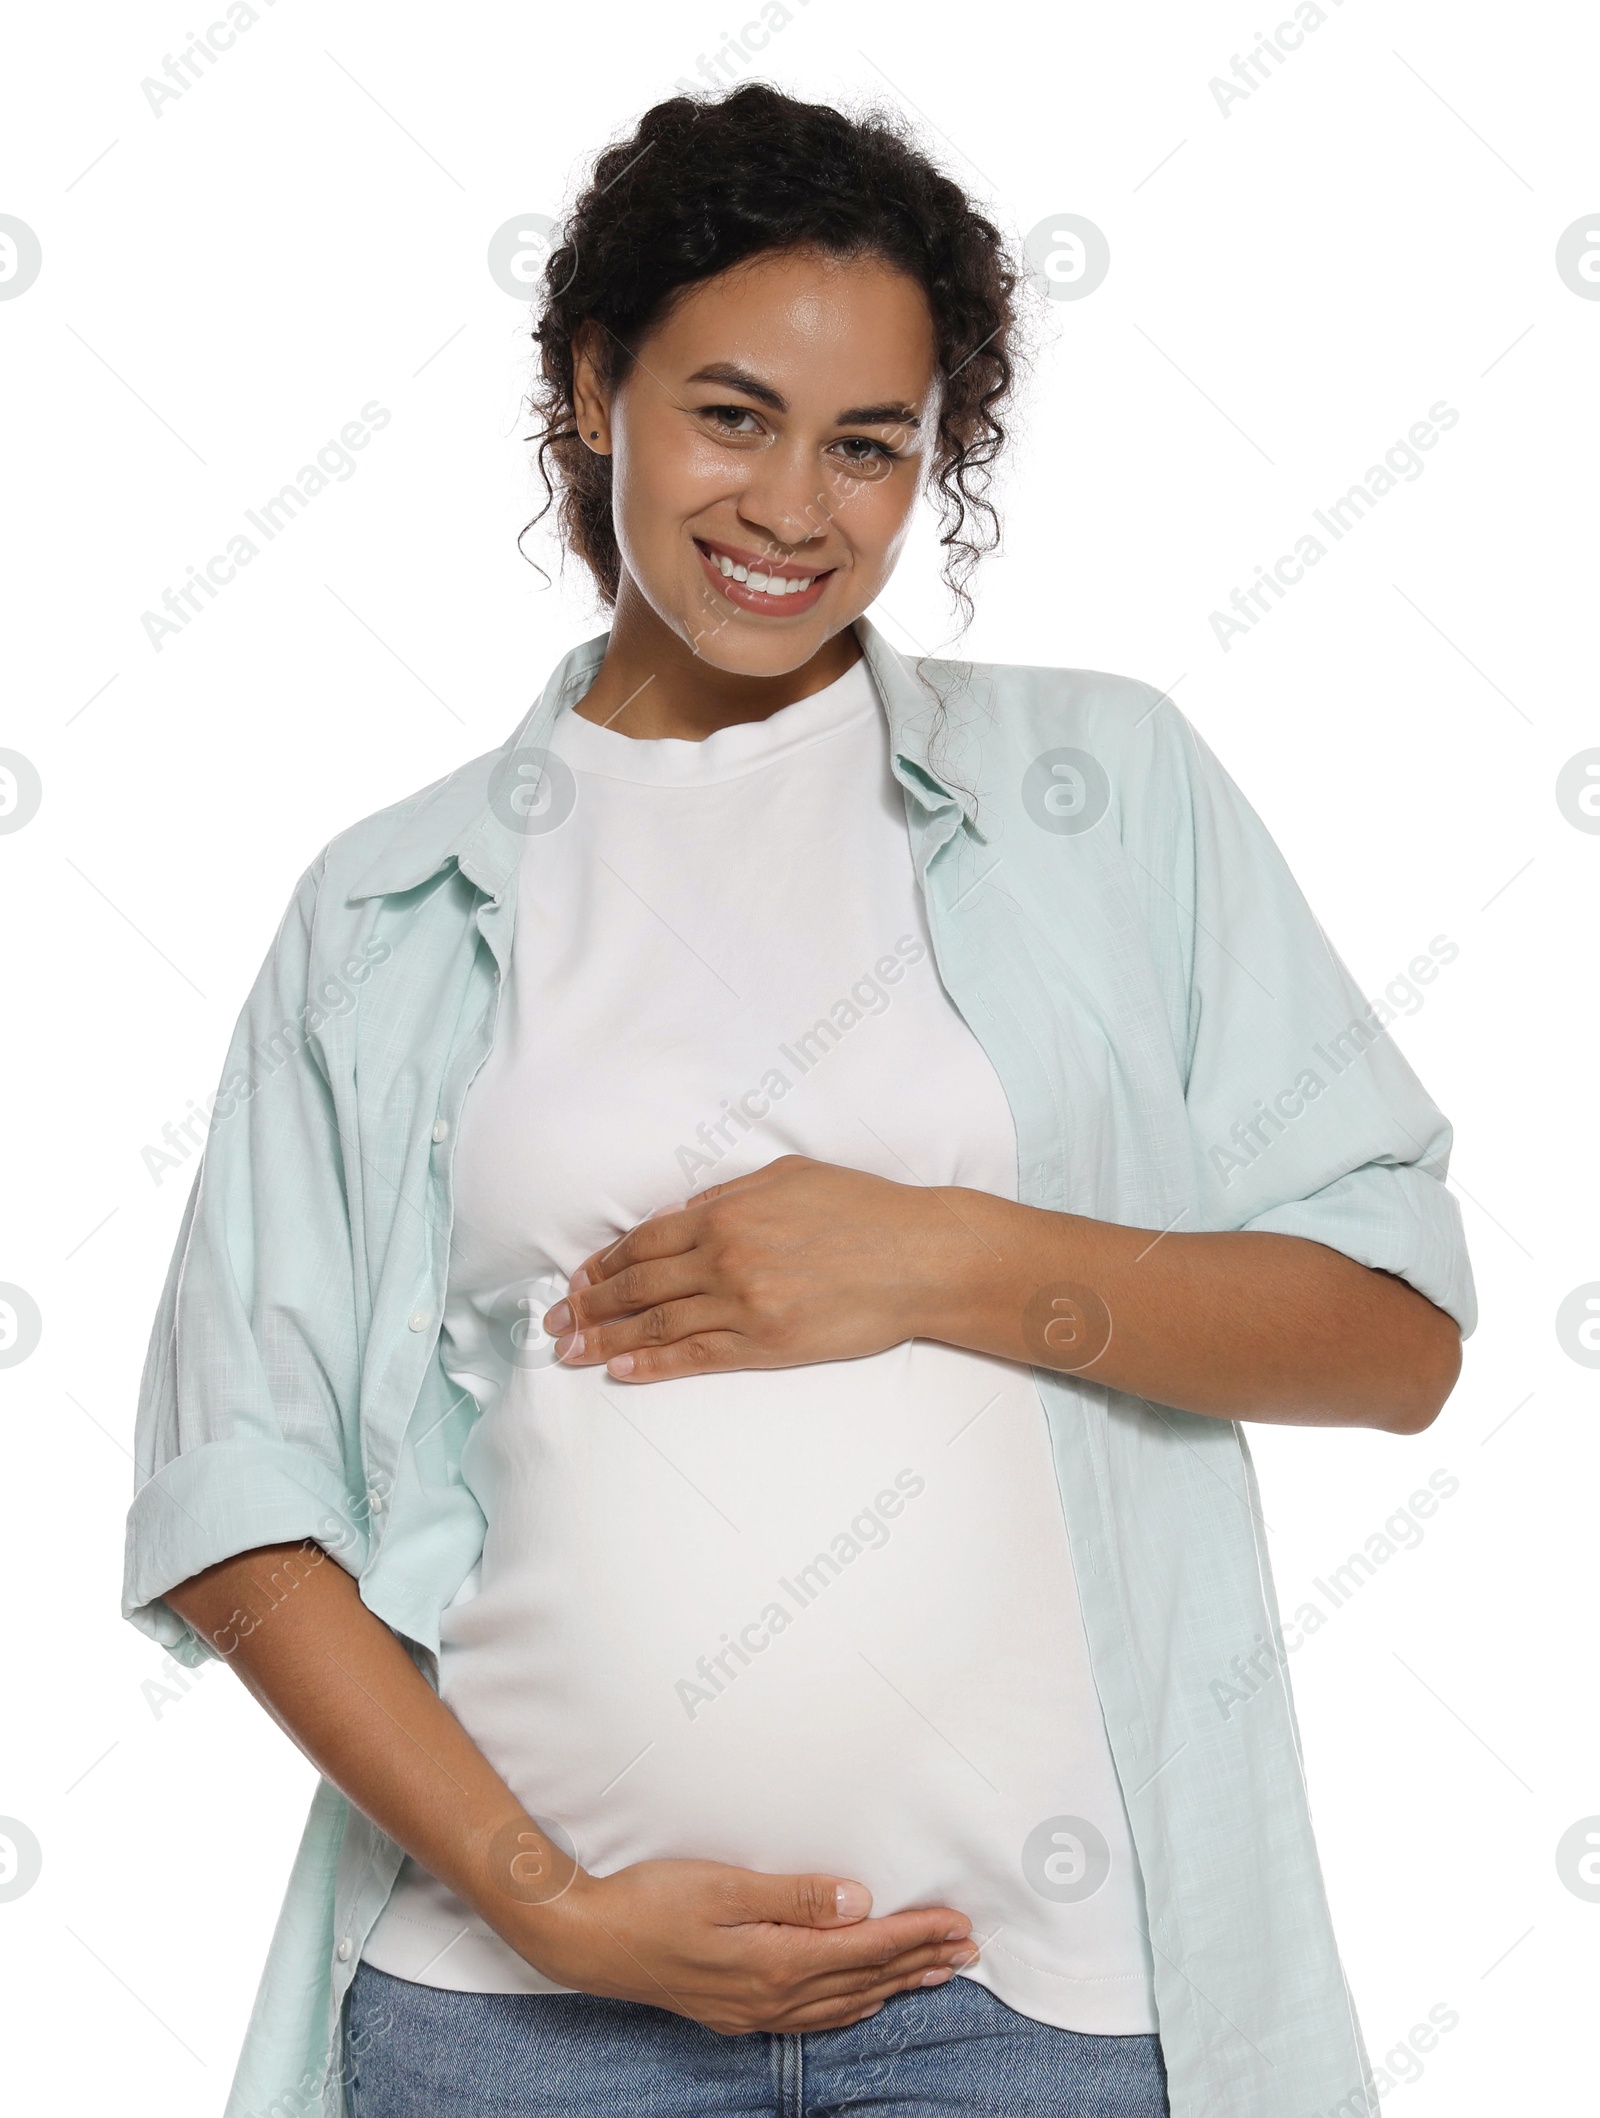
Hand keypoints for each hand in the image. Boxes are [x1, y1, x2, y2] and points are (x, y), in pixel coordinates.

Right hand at [507, 1854, 977, 2034]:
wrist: (590, 1940)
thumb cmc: (651, 1901)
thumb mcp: (724, 1885)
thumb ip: (794, 1894)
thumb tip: (857, 1901)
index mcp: (776, 1962)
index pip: (866, 1948)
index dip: (916, 1934)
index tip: (958, 1922)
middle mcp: (774, 1996)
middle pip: (865, 1980)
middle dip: (921, 1962)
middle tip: (969, 1947)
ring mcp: (755, 2010)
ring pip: (844, 2002)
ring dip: (894, 1985)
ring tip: (936, 1973)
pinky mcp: (737, 2012)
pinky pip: (815, 2014)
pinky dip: (853, 2003)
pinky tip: (863, 1997)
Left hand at [541, 1155, 975, 1381]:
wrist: (919, 1257)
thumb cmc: (861, 1208)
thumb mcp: (787, 1176)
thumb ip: (726, 1195)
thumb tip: (676, 1213)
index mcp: (725, 1214)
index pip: (643, 1242)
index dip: (603, 1264)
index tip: (577, 1280)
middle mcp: (724, 1259)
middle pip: (637, 1287)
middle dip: (589, 1306)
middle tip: (554, 1324)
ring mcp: (744, 1305)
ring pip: (656, 1327)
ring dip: (606, 1341)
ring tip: (570, 1353)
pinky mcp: (767, 1345)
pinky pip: (696, 1358)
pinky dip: (653, 1366)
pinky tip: (621, 1371)